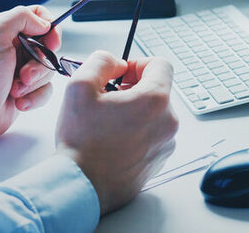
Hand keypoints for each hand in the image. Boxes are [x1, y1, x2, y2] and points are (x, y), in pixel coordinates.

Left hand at [0, 5, 59, 150]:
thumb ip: (21, 17)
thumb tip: (45, 23)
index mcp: (7, 29)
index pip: (39, 16)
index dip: (50, 28)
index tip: (51, 43)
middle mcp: (15, 47)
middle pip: (48, 46)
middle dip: (40, 63)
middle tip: (23, 74)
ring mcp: (22, 69)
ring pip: (48, 70)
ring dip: (34, 83)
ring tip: (15, 90)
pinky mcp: (27, 90)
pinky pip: (46, 90)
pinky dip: (34, 97)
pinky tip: (18, 102)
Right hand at [54, 51, 177, 214]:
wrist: (82, 186)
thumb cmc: (81, 142)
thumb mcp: (80, 86)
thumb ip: (101, 62)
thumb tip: (115, 62)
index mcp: (155, 100)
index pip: (161, 64)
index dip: (138, 63)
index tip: (122, 74)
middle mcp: (168, 122)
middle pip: (158, 89)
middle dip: (134, 88)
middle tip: (108, 98)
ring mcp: (166, 144)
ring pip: (155, 113)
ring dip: (135, 111)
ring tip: (108, 122)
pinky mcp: (159, 161)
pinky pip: (153, 134)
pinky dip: (137, 131)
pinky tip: (113, 140)